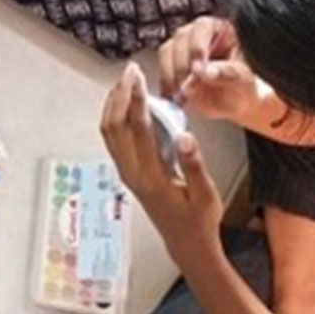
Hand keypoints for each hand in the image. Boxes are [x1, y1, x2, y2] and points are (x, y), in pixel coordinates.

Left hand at [101, 63, 223, 263]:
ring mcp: (125, 172)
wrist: (186, 243)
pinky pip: (113, 139)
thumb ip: (194, 165)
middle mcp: (131, 173)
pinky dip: (115, 116)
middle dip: (120, 95)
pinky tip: (125, 102)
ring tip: (126, 80)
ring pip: (109, 132)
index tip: (138, 77)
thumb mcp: (205, 194)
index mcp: (150, 176)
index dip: (136, 100)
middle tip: (130, 70)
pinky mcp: (127, 172)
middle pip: (114, 126)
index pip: (138, 130)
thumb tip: (184, 136)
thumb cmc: (199, 219)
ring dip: (113, 103)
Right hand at [159, 17, 264, 123]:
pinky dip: (165, 85)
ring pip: (166, 53)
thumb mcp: (242, 81)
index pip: (203, 27)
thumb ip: (225, 73)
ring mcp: (181, 49)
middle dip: (182, 65)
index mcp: (220, 29)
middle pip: (180, 39)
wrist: (235, 106)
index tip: (197, 68)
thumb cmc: (243, 88)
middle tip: (186, 87)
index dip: (197, 45)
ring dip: (170, 76)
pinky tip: (173, 98)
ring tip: (181, 97)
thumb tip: (204, 71)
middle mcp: (197, 35)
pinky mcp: (169, 65)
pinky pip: (161, 70)